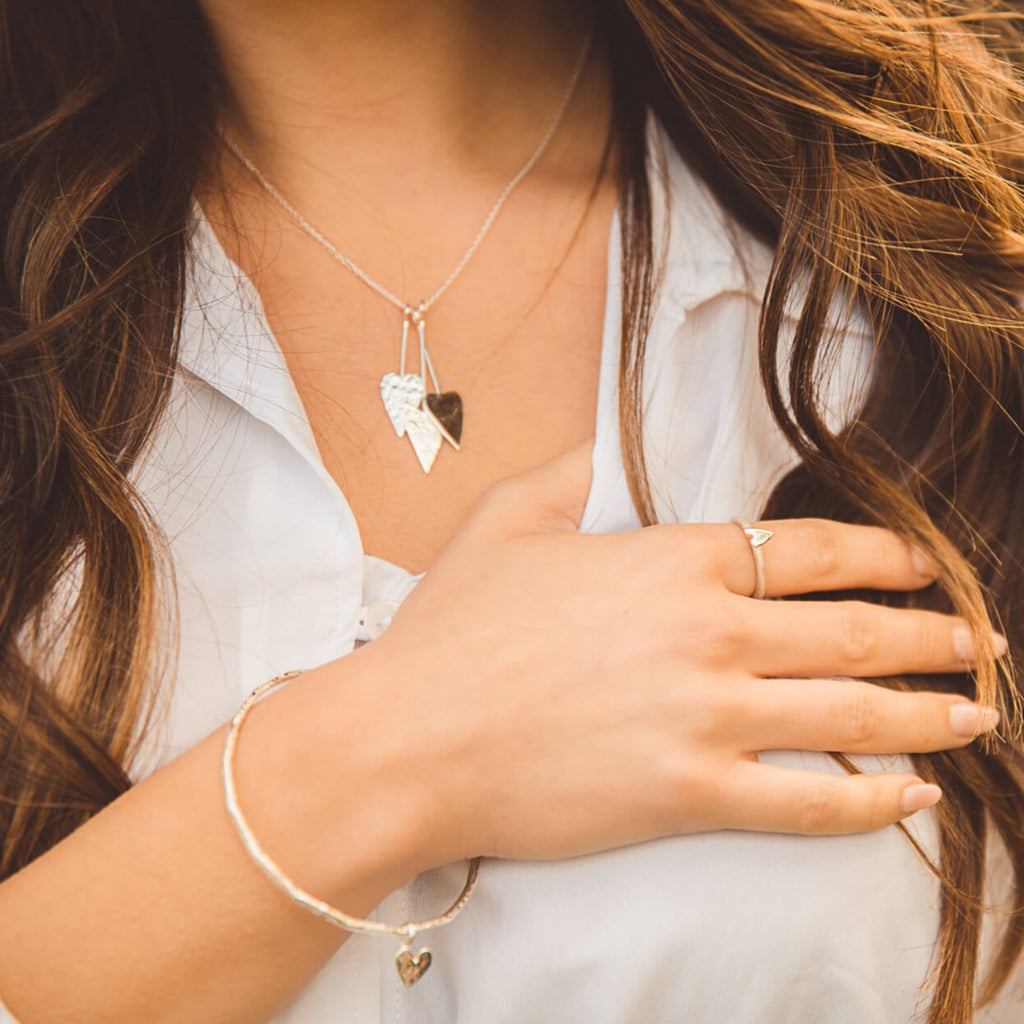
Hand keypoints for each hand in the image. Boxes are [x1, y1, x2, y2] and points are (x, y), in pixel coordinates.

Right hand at [366, 442, 1001, 870]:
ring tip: (976, 713)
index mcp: (673, 562)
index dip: (885, 556)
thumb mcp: (501, 525)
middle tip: (977, 641)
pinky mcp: (689, 793)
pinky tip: (914, 799)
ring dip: (928, 715)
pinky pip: (808, 802)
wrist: (411, 737)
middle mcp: (709, 633)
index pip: (811, 550)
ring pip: (852, 715)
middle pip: (853, 632)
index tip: (924, 568)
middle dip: (930, 636)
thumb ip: (558, 475)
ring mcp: (707, 717)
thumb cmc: (452, 631)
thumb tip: (584, 451)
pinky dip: (872, 802)